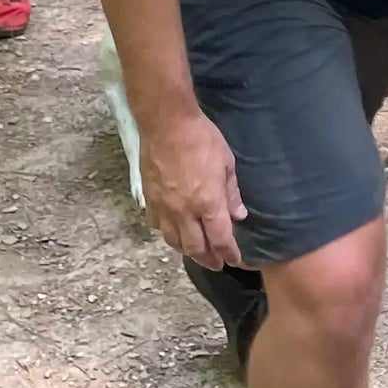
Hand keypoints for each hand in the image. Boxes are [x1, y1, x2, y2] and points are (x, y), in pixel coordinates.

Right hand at [140, 106, 246, 267]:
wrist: (166, 123)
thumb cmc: (202, 138)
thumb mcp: (226, 162)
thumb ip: (231, 193)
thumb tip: (238, 215)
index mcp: (208, 203)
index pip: (220, 239)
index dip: (228, 253)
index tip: (234, 259)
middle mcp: (185, 212)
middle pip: (196, 247)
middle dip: (208, 259)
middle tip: (216, 263)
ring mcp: (164, 208)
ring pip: (174, 242)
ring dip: (187, 251)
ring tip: (196, 252)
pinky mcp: (149, 200)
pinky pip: (158, 226)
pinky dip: (169, 235)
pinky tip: (174, 232)